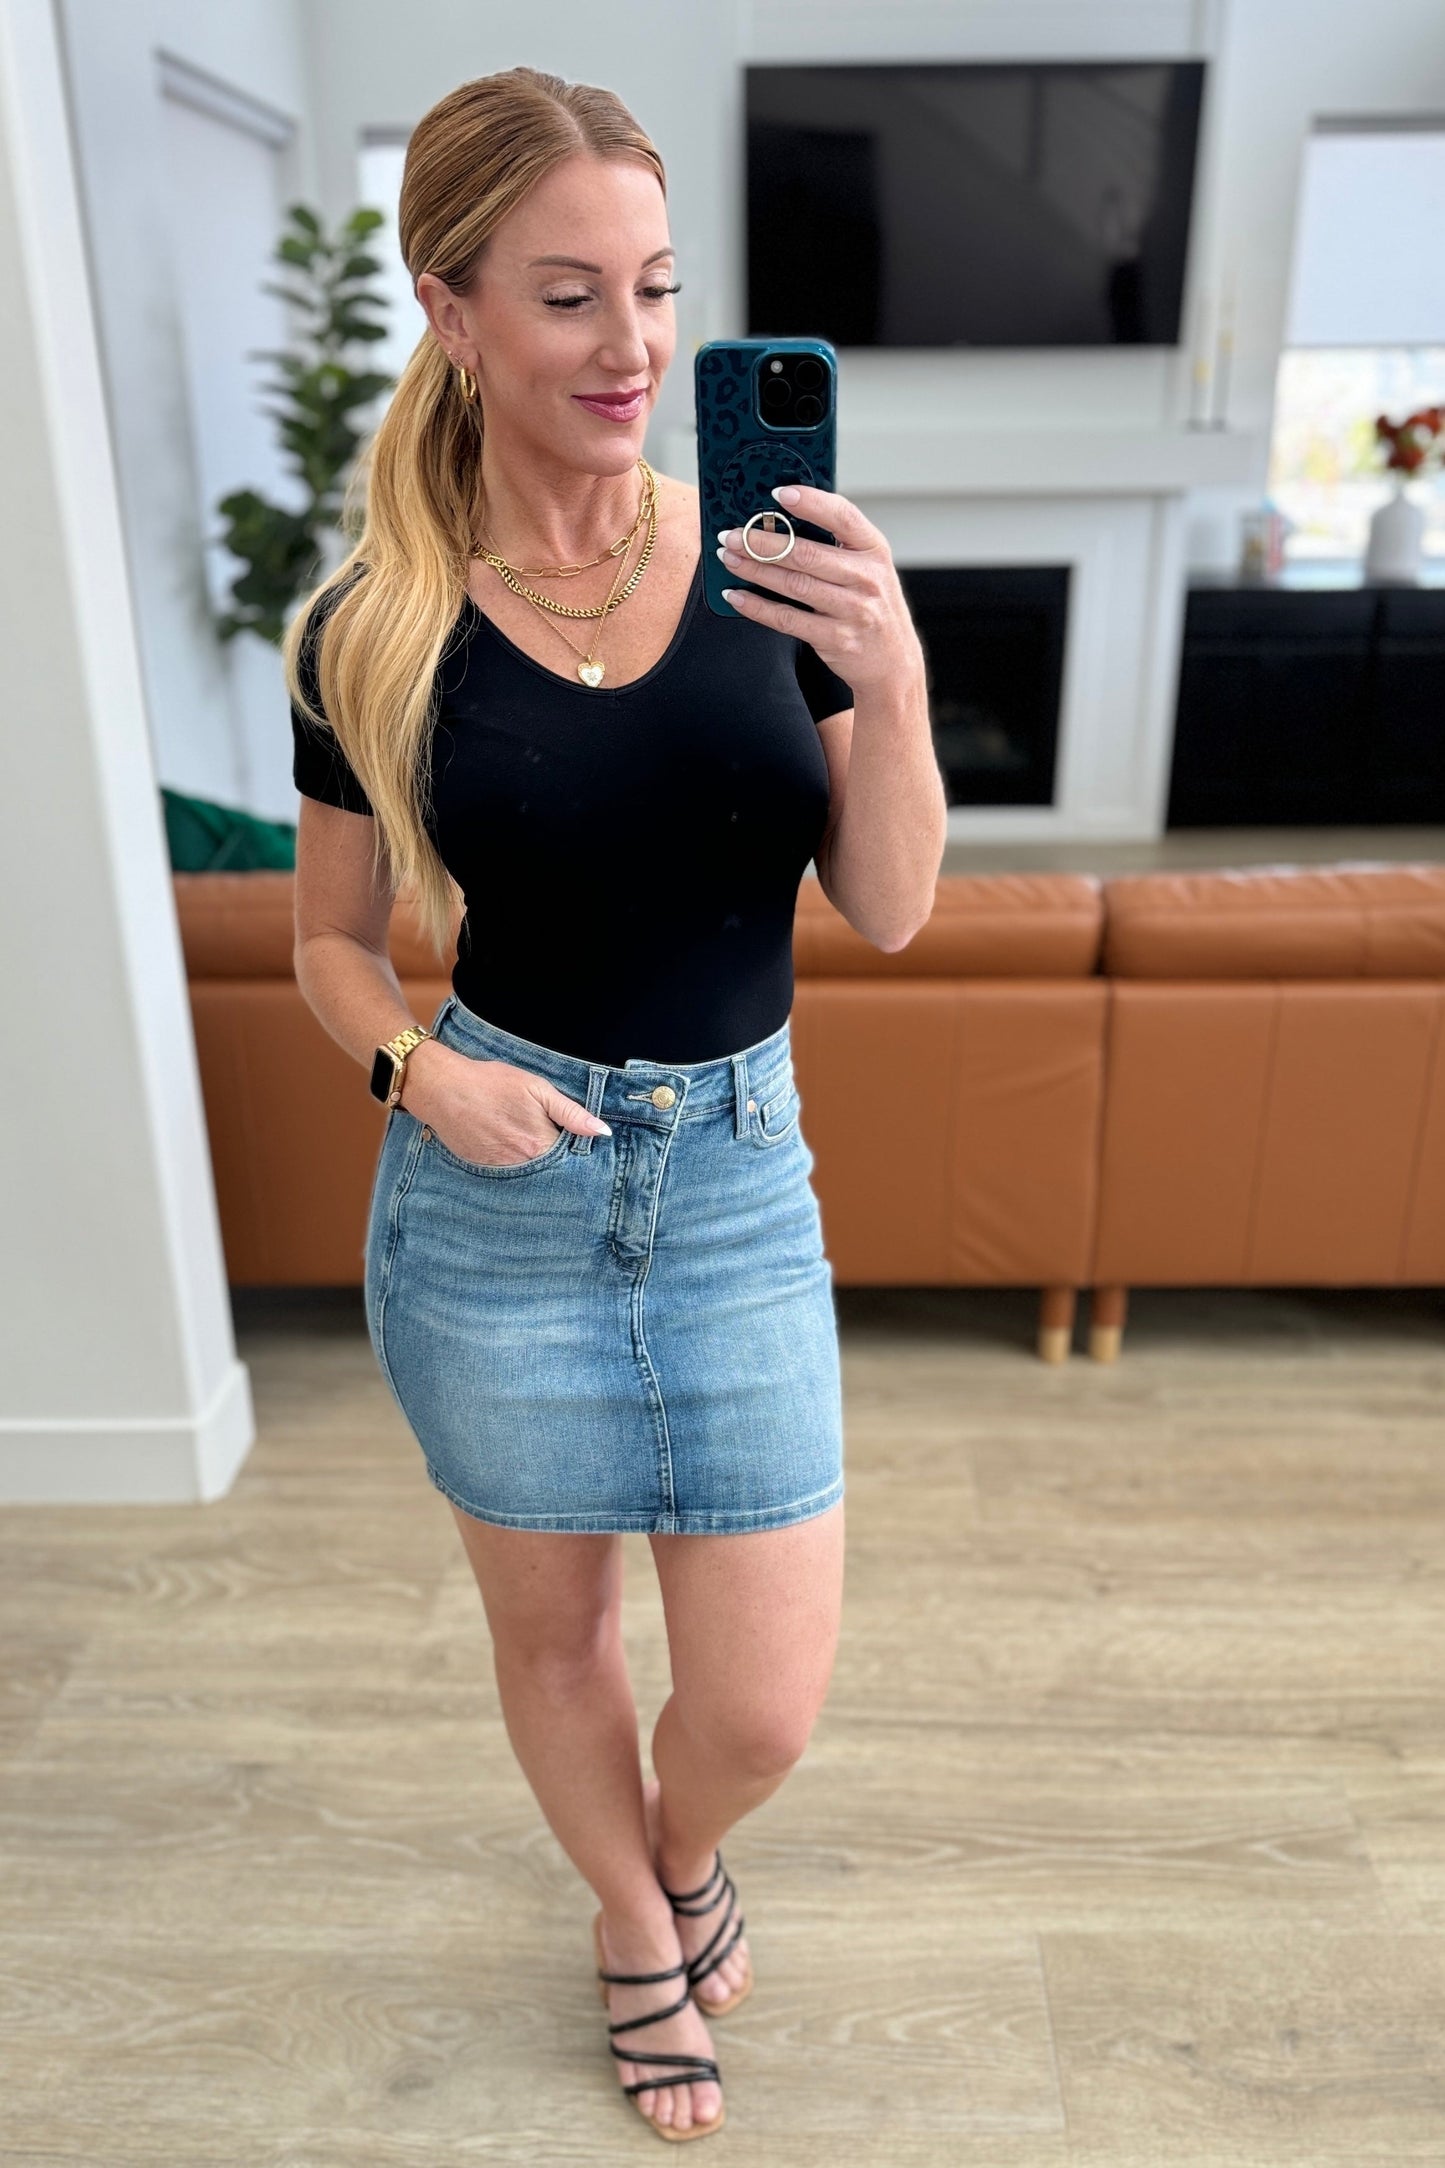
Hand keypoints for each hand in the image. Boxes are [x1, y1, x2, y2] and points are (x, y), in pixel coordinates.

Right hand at [399, 1041, 609, 1165]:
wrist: (443, 1089)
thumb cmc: (492, 1083)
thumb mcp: (537, 1089)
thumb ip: (571, 1113)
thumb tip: (602, 1132)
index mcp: (540, 1145)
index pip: (572, 1162)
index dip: (578, 1155)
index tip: (579, 1148)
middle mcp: (522, 1166)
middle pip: (551, 1174)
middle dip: (558, 1166)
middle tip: (552, 1146)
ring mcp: (500, 1172)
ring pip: (529, 1178)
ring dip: (536, 1169)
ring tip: (527, 1146)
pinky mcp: (482, 1171)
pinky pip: (506, 1177)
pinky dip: (513, 1169)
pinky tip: (510, 1151)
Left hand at [717, 483, 923, 694]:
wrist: (894, 662)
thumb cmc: (873, 606)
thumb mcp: (869, 569)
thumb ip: (838, 546)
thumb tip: (782, 521)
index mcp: (875, 550)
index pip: (843, 516)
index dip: (810, 502)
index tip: (778, 493)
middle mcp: (867, 578)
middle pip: (806, 553)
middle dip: (762, 541)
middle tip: (731, 535)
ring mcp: (853, 610)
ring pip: (793, 584)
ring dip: (754, 569)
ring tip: (728, 558)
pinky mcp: (836, 639)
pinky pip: (788, 619)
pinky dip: (757, 607)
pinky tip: (736, 596)